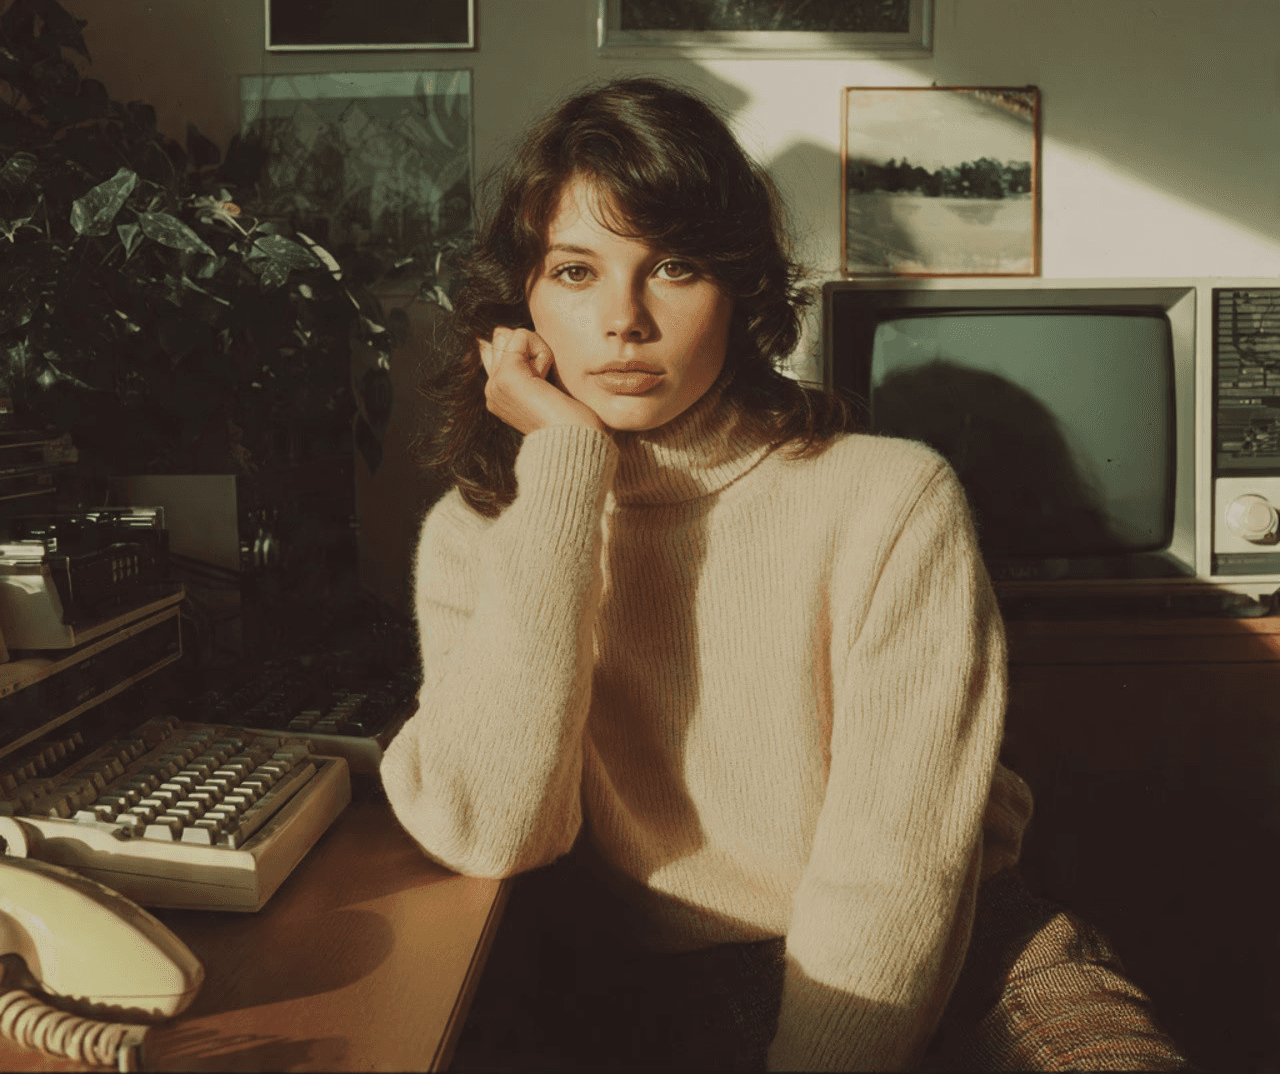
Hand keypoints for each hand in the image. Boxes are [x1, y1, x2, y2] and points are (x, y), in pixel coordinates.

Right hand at [479, 327, 606, 434]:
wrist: (575, 445)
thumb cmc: (572, 421)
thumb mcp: (546, 389)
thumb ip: (528, 366)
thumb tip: (510, 334)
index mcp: (498, 394)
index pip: (496, 346)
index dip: (526, 352)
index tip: (543, 381)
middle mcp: (492, 390)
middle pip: (502, 336)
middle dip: (530, 349)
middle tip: (545, 381)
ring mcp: (496, 384)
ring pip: (511, 334)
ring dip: (537, 350)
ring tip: (546, 382)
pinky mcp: (506, 376)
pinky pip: (522, 336)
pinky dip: (542, 352)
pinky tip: (546, 379)